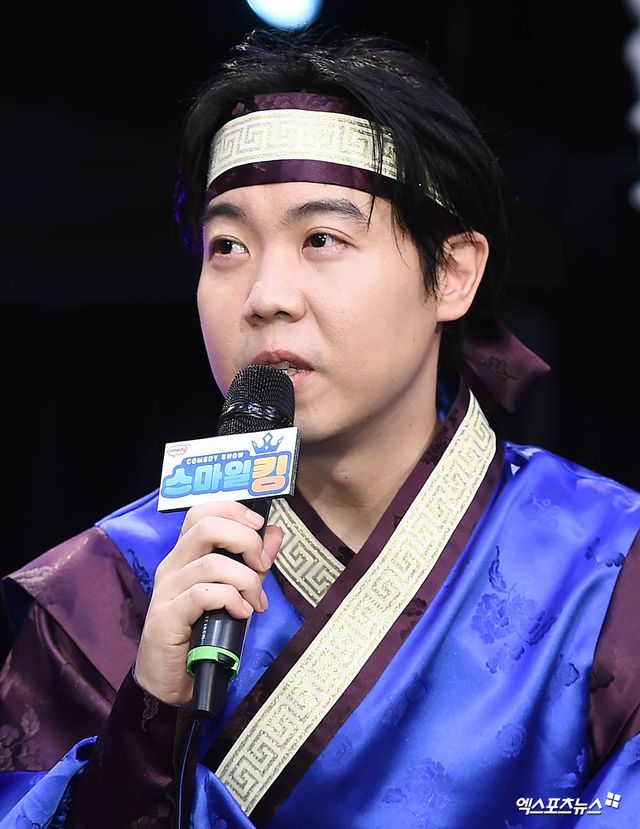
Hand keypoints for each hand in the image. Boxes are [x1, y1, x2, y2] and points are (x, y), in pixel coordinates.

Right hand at [134, 501, 282, 704]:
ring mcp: (167, 590)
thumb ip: (252, 562)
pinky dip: (231, 600)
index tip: (259, 526)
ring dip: (246, 580)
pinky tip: (242, 613)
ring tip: (256, 601)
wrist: (169, 679)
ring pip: (211, 564)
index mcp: (185, 555)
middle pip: (207, 528)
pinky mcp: (167, 617)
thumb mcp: (234, 591)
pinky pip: (203, 595)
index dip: (233, 510)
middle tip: (263, 565)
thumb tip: (274, 534)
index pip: (202, 512)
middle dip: (246, 541)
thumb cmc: (202, 632)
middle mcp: (172, 566)